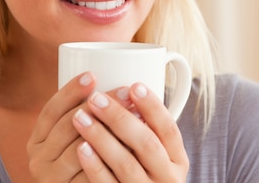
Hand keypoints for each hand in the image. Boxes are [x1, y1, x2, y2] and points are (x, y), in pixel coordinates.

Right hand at [26, 73, 133, 182]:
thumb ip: (83, 115)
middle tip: (126, 92)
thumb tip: (112, 79)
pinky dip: (114, 157)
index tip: (92, 75)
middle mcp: (38, 160)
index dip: (70, 91)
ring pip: (81, 148)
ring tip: (136, 114)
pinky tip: (134, 144)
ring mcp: (52, 179)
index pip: (51, 110)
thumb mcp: (72, 139)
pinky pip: (93, 173)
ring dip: (110, 129)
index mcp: (38, 140)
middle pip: (68, 126)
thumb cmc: (81, 162)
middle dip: (98, 106)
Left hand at [72, 83, 188, 181]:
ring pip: (126, 163)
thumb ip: (148, 132)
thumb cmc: (143, 175)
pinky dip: (95, 166)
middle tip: (95, 98)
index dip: (153, 107)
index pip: (169, 129)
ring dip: (101, 137)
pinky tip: (81, 147)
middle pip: (146, 143)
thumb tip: (127, 91)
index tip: (134, 85)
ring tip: (80, 117)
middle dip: (119, 117)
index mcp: (177, 161)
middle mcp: (167, 179)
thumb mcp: (156, 158)